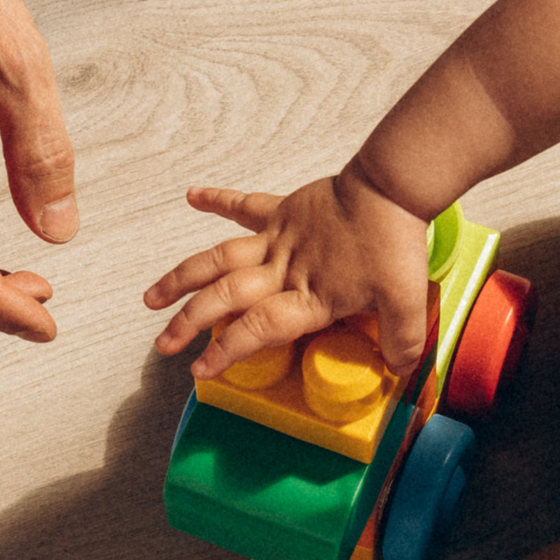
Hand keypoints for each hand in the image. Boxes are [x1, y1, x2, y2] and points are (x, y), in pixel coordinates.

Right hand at [142, 170, 435, 375]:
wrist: (392, 188)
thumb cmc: (395, 244)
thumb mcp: (407, 304)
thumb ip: (400, 342)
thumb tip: (399, 371)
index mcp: (310, 297)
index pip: (258, 329)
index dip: (227, 351)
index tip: (201, 370)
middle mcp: (285, 270)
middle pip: (226, 297)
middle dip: (189, 322)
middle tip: (163, 343)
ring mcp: (279, 238)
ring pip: (220, 259)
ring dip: (183, 277)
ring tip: (152, 296)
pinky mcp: (284, 210)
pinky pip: (245, 205)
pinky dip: (217, 199)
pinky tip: (191, 196)